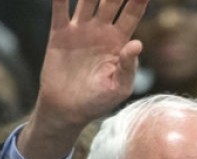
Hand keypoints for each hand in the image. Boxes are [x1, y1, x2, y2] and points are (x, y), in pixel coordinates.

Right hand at [19, 0, 147, 158]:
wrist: (66, 110)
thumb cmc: (98, 101)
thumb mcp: (119, 87)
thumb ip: (129, 67)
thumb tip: (137, 44)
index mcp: (119, 41)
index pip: (132, 12)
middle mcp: (101, 30)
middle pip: (111, 0)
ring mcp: (80, 30)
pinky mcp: (59, 34)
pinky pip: (60, 9)